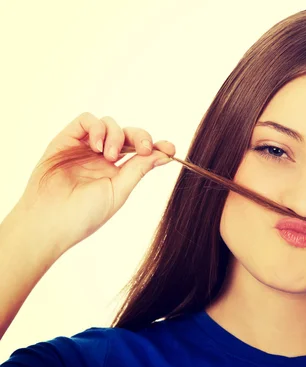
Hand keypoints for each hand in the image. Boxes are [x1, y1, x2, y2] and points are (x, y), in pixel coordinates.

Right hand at [17, 112, 175, 256]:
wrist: (49, 221)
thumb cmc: (83, 214)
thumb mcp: (118, 191)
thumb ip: (138, 169)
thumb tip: (163, 154)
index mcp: (117, 172)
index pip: (140, 152)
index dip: (157, 146)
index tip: (171, 149)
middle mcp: (102, 158)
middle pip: (128, 134)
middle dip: (141, 137)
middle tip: (144, 149)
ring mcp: (84, 148)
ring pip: (109, 124)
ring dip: (116, 135)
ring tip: (110, 156)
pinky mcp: (66, 140)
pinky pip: (86, 120)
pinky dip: (97, 127)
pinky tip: (98, 147)